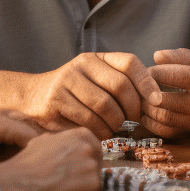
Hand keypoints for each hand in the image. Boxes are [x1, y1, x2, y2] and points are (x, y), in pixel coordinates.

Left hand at [0, 109, 40, 170]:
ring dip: (36, 143)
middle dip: (43, 148)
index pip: (33, 136)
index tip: (45, 171)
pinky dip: (27, 140)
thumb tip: (21, 184)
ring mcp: (3, 112)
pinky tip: (27, 156)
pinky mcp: (0, 116)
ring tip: (40, 163)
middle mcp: (3, 113)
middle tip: (46, 168)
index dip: (42, 154)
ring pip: (31, 126)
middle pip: (36, 128)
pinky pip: (22, 126)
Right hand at [0, 128, 101, 190]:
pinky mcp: (93, 185)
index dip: (83, 159)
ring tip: (62, 187)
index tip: (75, 166)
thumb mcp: (45, 139)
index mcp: (81, 134)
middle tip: (68, 179)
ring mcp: (93, 166)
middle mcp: (90, 147)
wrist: (18, 181)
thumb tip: (67, 144)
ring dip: (82, 184)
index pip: (93, 147)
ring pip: (94, 178)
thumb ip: (62, 140)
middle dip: (85, 171)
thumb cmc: (27, 162)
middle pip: (96, 162)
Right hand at [22, 52, 162, 138]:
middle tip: (132, 120)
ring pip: (104, 106)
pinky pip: (87, 121)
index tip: (156, 100)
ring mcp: (66, 83)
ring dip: (115, 123)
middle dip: (132, 108)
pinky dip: (99, 131)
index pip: (129, 62)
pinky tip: (100, 132)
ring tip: (114, 128)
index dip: (147, 81)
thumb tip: (156, 99)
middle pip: (119, 86)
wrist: (33, 98)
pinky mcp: (55, 103)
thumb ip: (121, 83)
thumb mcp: (95, 80)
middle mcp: (80, 65)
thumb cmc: (75, 93)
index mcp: (95, 58)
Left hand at [142, 48, 189, 136]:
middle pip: (167, 100)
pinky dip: (151, 124)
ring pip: (164, 117)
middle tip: (138, 87)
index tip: (145, 71)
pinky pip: (166, 131)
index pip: (176, 76)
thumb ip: (174, 55)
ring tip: (140, 99)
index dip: (156, 73)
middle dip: (148, 93)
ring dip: (147, 108)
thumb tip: (156, 56)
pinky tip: (145, 113)